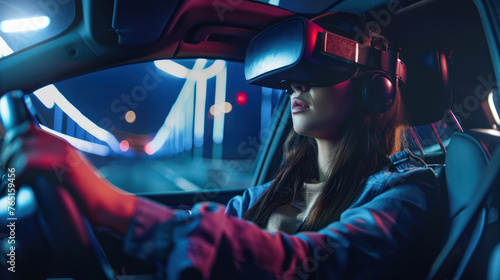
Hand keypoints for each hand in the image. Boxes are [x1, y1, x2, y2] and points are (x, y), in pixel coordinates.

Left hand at [1, 120, 136, 234]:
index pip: (23, 130)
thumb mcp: (62, 175)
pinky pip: (28, 161)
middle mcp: (61, 143)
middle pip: (17, 137)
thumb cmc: (84, 197)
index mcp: (60, 143)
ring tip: (15, 184)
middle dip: (6, 158)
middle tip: (9, 178)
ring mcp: (64, 151)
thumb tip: (15, 166)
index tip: (9, 166)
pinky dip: (19, 176)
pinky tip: (22, 188)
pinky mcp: (64, 163)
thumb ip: (44, 166)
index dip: (9, 145)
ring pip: (19, 149)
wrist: (107, 204)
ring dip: (11, 168)